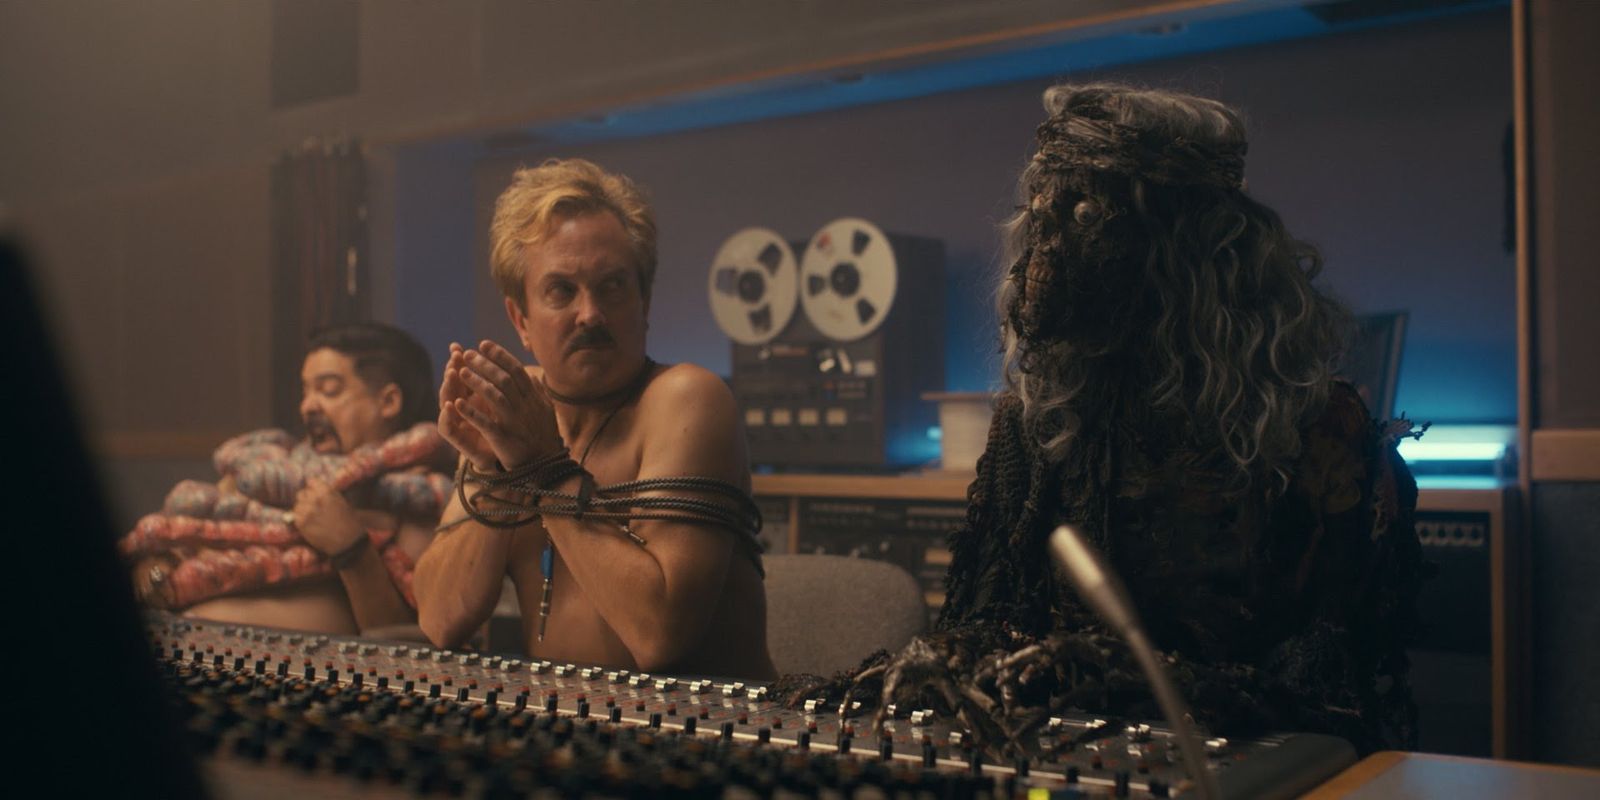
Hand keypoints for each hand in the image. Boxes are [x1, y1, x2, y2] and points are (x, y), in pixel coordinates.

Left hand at [292, 478, 364, 554]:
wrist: (347, 542)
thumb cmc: (349, 522)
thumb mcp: (343, 502)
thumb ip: (329, 494)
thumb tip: (317, 489)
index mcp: (326, 491)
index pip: (312, 482)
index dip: (314, 488)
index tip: (316, 494)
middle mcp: (314, 499)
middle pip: (302, 494)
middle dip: (307, 500)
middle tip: (314, 508)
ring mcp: (306, 511)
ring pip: (297, 506)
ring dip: (303, 510)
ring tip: (313, 518)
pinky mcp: (300, 523)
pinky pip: (295, 517)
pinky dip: (300, 520)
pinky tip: (310, 524)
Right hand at [439, 343, 497, 469]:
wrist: (514, 462)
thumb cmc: (507, 431)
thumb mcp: (505, 404)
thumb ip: (501, 385)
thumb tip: (501, 360)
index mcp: (474, 400)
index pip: (462, 378)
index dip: (459, 363)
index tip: (457, 347)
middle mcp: (463, 412)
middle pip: (451, 387)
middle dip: (451, 370)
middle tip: (453, 356)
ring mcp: (460, 427)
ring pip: (446, 404)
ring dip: (448, 388)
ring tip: (451, 374)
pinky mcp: (461, 443)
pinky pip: (449, 430)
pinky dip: (449, 417)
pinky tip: (451, 406)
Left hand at [442, 339, 563, 469]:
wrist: (544, 467)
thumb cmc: (543, 438)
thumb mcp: (545, 411)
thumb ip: (537, 392)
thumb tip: (531, 375)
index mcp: (533, 398)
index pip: (516, 370)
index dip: (500, 355)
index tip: (484, 344)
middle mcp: (525, 407)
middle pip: (503, 379)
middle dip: (484, 364)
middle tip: (468, 354)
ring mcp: (514, 422)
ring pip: (495, 397)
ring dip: (477, 382)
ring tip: (461, 372)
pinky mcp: (504, 439)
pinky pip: (486, 423)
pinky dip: (471, 413)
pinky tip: (457, 403)